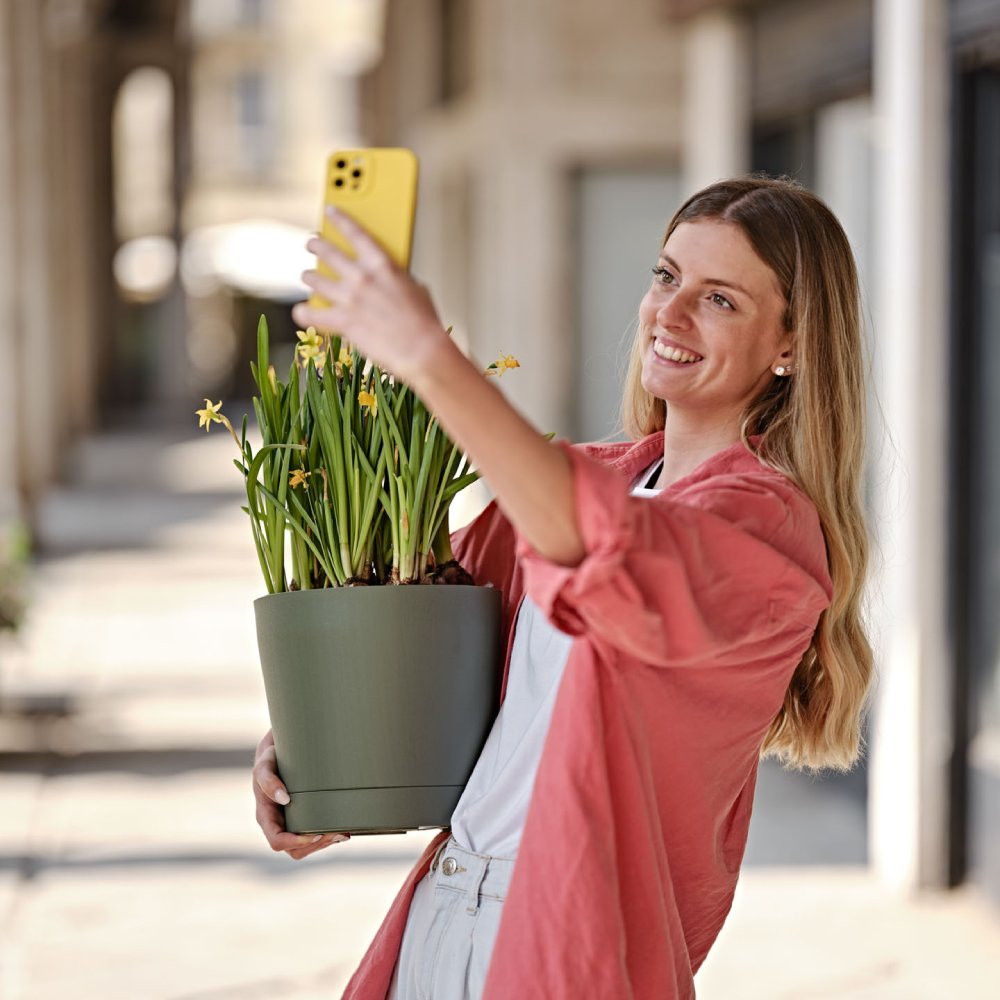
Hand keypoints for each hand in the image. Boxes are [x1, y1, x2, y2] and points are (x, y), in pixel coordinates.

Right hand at [252, 729, 349, 859]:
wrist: (278, 754)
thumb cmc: (270, 760)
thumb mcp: (264, 766)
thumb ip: (268, 780)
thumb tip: (284, 799)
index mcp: (266, 817)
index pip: (277, 841)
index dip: (296, 842)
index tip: (315, 833)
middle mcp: (277, 824)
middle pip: (294, 850)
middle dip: (316, 845)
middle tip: (336, 832)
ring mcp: (289, 823)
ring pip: (305, 848)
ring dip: (325, 844)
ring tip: (343, 832)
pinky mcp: (302, 819)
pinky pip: (313, 837)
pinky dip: (328, 837)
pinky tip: (342, 830)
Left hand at [292, 207, 456, 387]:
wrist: (421, 350)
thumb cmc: (424, 323)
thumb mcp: (416, 290)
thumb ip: (397, 280)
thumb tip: (391, 282)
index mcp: (383, 266)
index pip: (357, 233)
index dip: (341, 220)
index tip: (332, 212)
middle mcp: (362, 278)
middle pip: (329, 253)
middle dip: (317, 245)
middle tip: (312, 242)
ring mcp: (350, 299)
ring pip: (316, 280)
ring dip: (309, 276)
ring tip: (306, 275)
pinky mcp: (343, 322)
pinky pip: (312, 314)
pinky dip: (304, 313)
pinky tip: (301, 311)